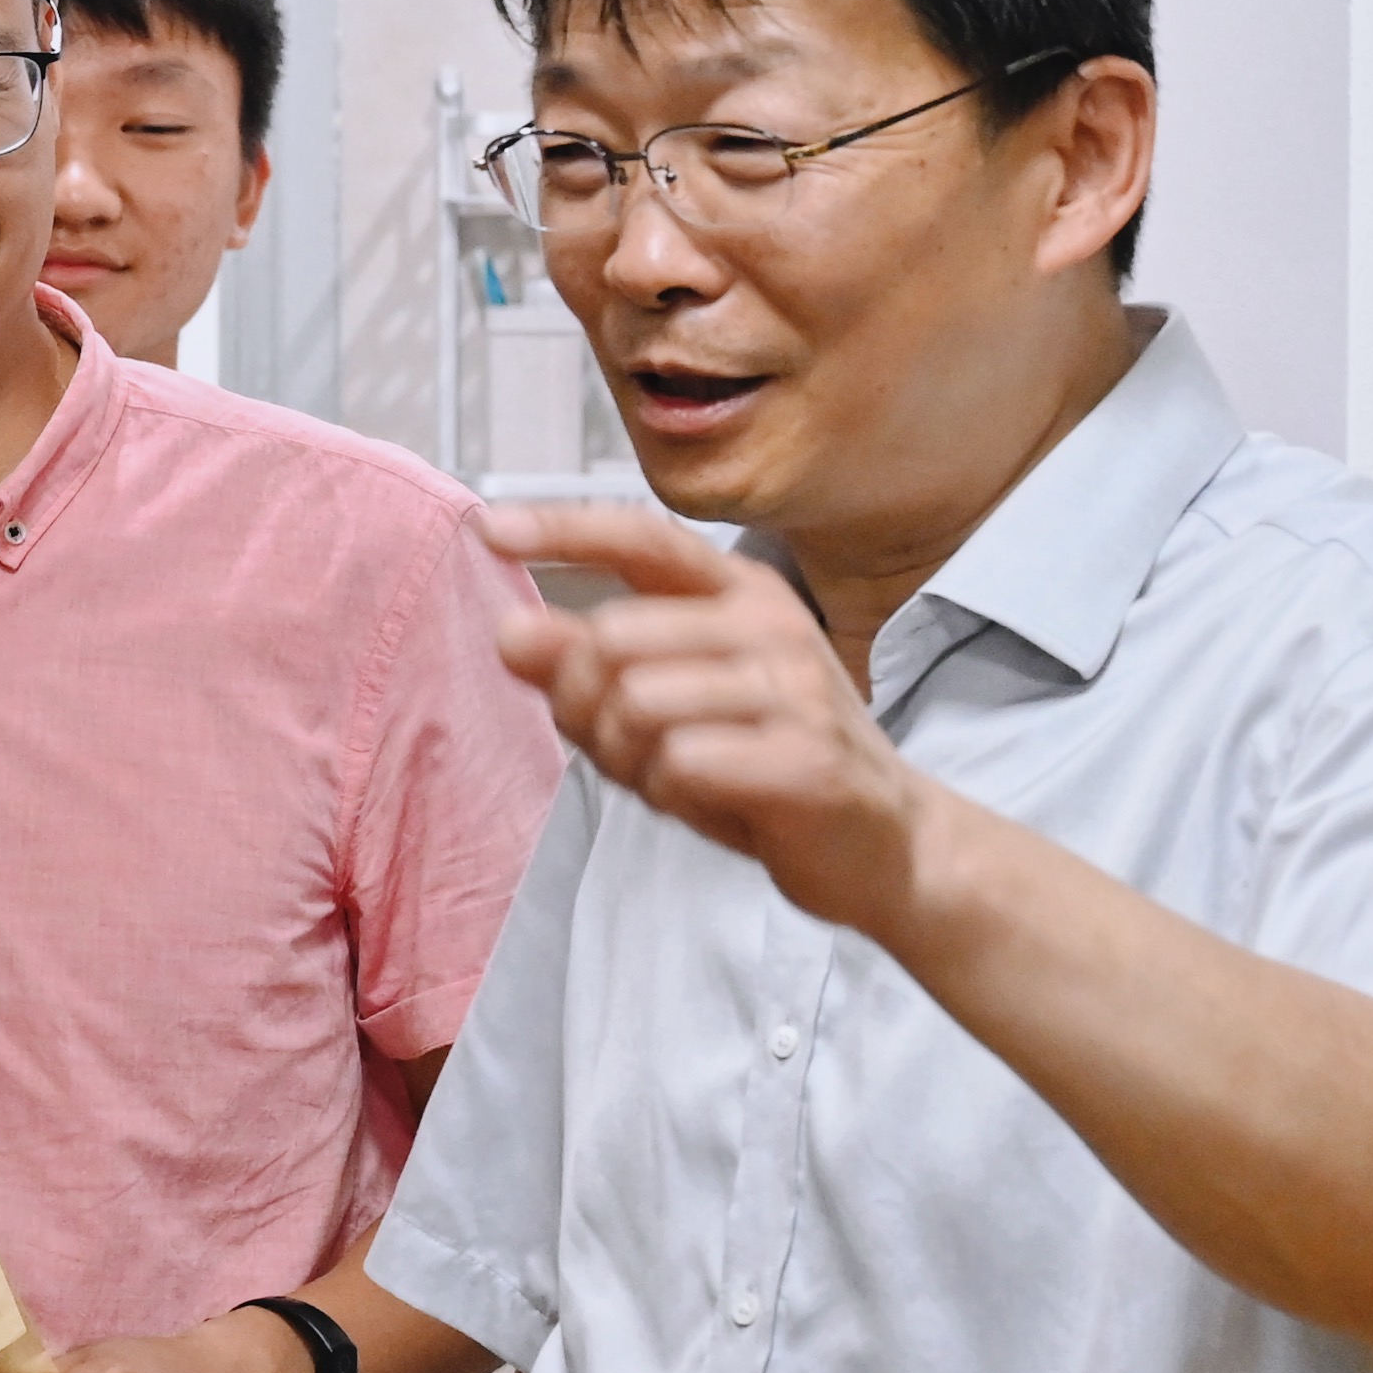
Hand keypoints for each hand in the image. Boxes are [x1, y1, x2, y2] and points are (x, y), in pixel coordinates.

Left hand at [482, 502, 934, 935]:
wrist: (882, 844)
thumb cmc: (760, 763)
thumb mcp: (664, 705)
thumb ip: (588, 667)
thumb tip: (509, 633)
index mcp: (739, 593)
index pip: (641, 538)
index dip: (563, 530)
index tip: (490, 528)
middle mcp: (772, 624)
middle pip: (609, 641)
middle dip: (586, 709)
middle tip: (633, 750)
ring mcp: (796, 688)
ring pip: (636, 705)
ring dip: (631, 759)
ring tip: (681, 776)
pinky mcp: (807, 757)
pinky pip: (679, 764)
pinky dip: (673, 795)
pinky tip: (717, 800)